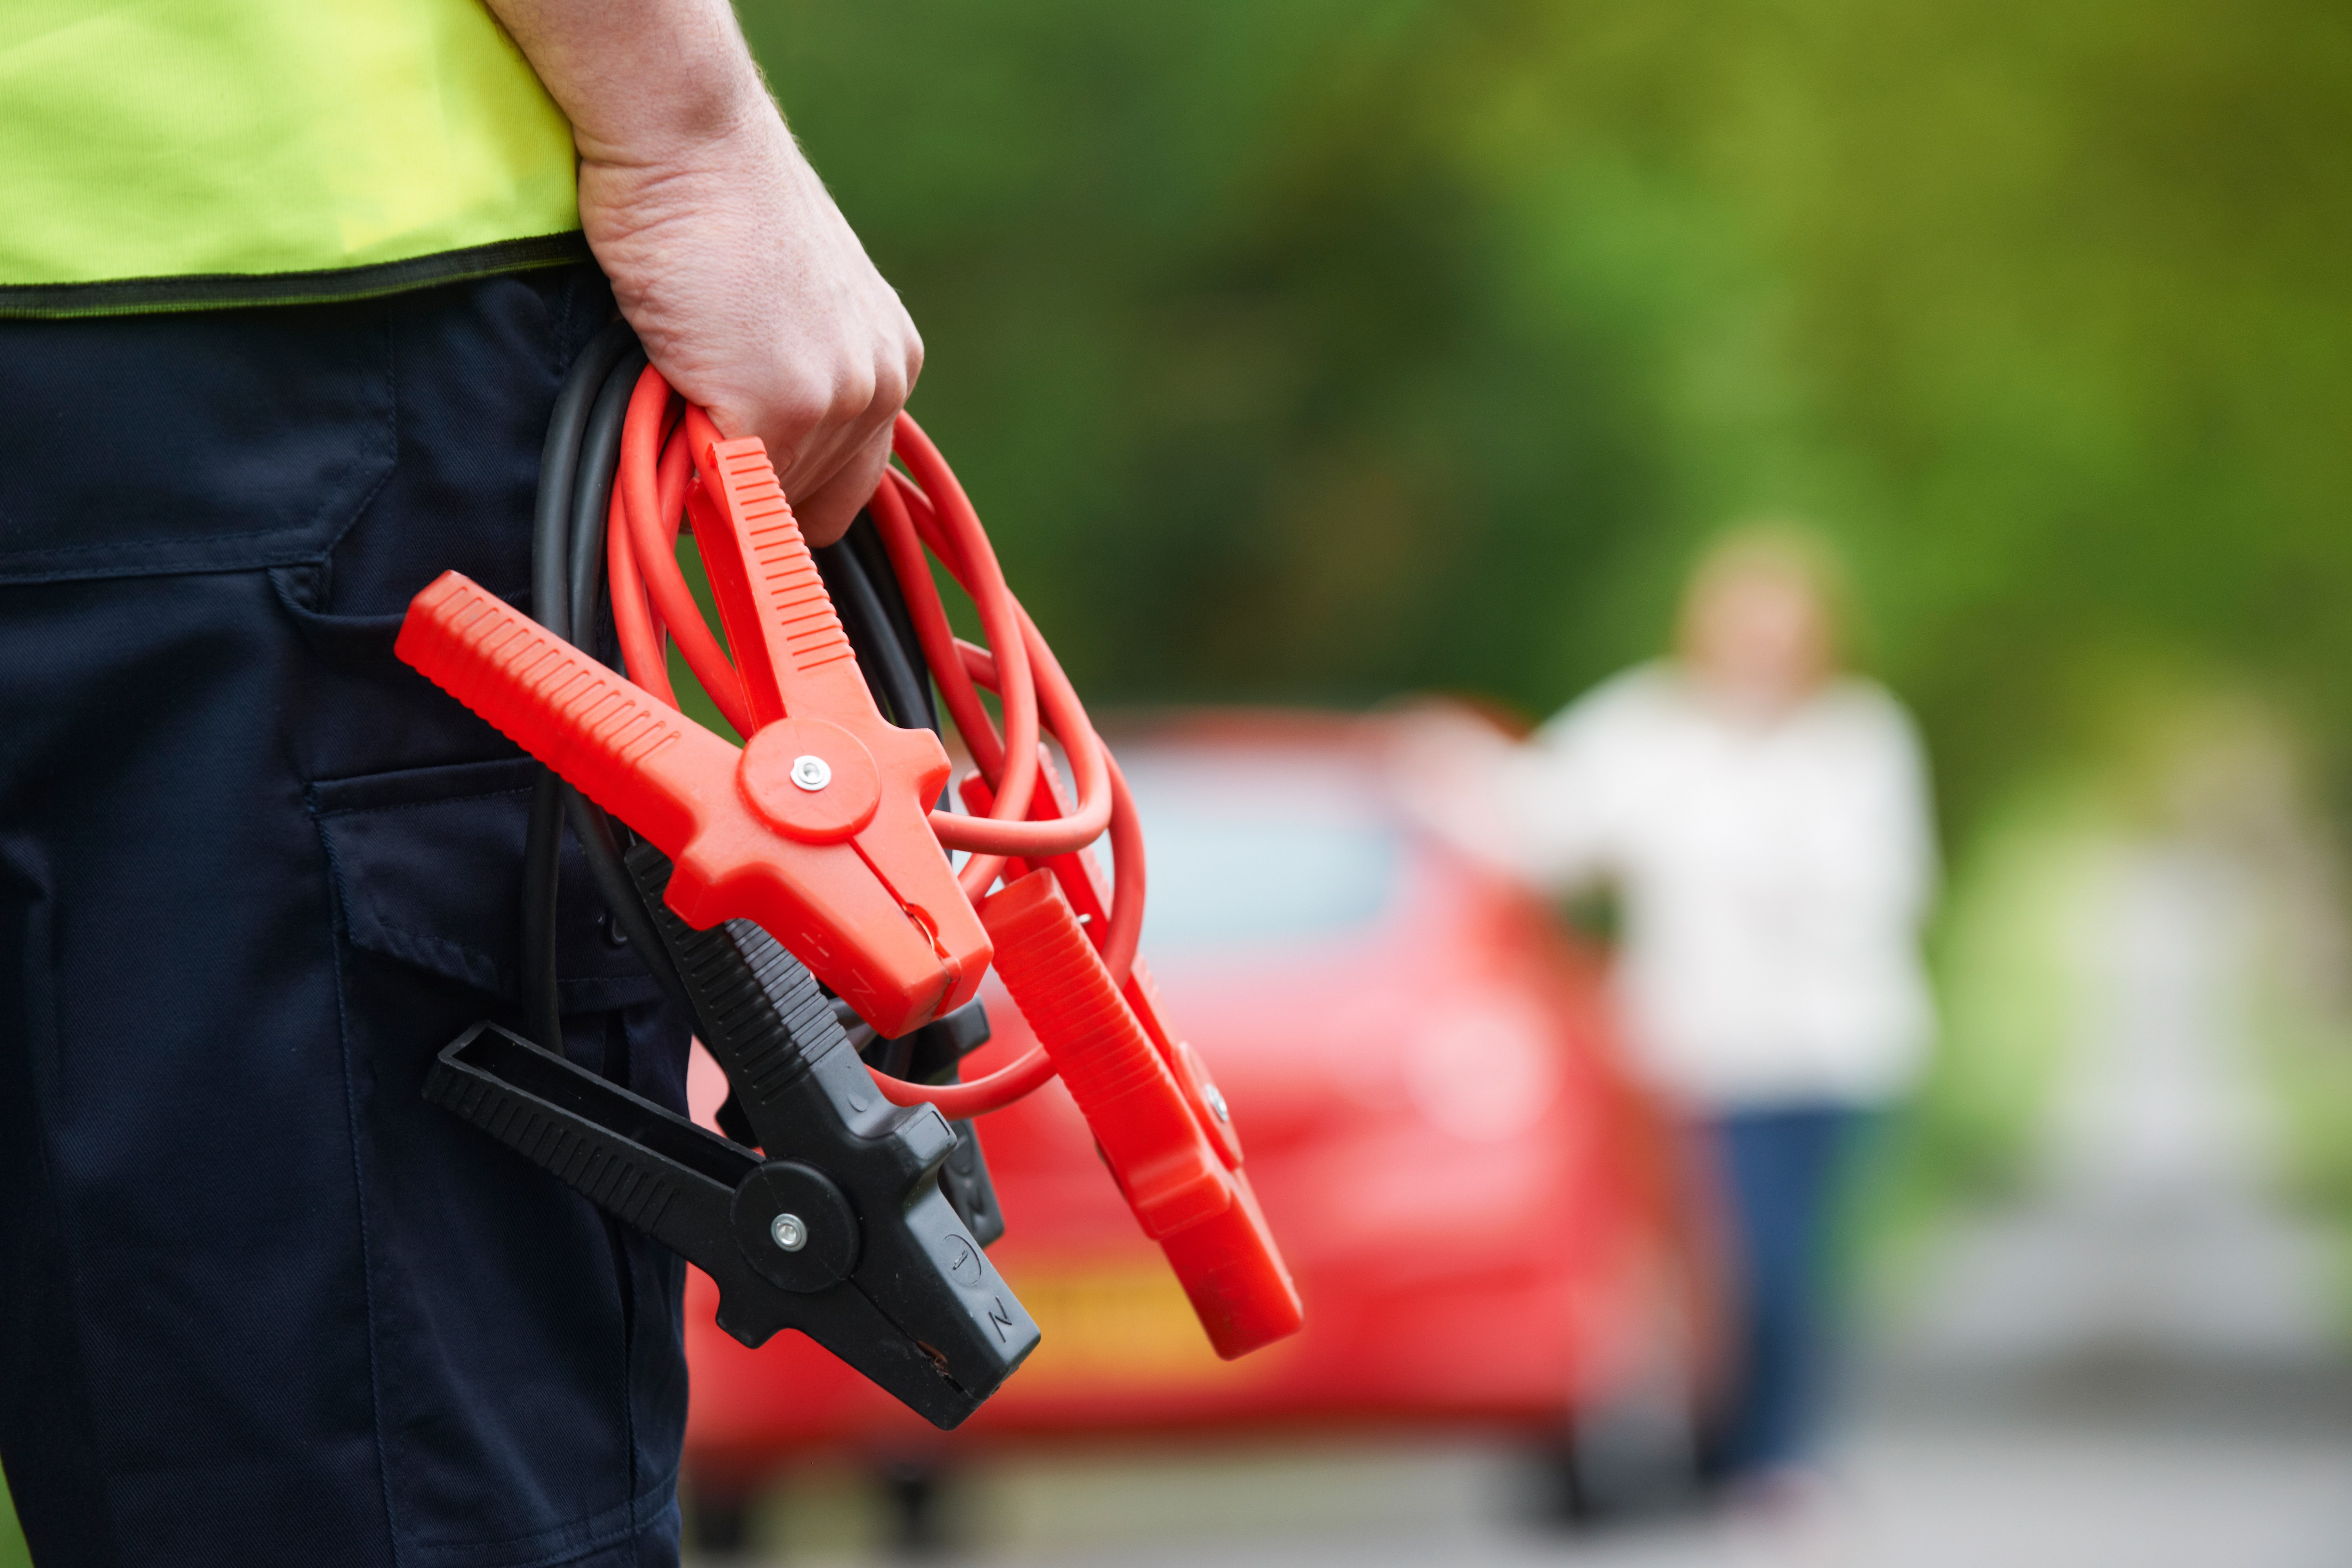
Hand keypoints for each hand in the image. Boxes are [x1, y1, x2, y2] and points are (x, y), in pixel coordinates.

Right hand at [485, 0, 920, 545]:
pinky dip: (685, 457)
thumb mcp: (787, 307)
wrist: (689, 143)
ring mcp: (836, 401)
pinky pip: (726, 483)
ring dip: (717, 467)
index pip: (849, 482)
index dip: (789, 488)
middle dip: (754, 483)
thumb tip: (750, 465)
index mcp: (888, 361)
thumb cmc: (717, 209)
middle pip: (816, 504)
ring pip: (768, 499)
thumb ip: (794, 381)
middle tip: (698, 415)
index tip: (741, 468)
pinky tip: (667, 385)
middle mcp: (880, 385)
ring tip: (682, 379)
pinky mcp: (779, 410)